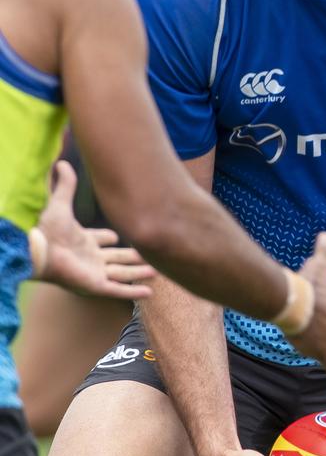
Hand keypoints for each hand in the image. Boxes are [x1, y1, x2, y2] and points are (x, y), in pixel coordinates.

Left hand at [35, 161, 153, 298]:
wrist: (41, 250)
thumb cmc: (48, 230)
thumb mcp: (61, 204)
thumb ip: (66, 185)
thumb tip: (62, 163)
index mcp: (82, 241)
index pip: (100, 240)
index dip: (108, 238)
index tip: (116, 236)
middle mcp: (90, 258)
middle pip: (116, 258)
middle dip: (131, 257)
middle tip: (149, 254)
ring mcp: (94, 273)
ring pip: (122, 274)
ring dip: (137, 273)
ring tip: (155, 272)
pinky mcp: (95, 285)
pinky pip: (118, 290)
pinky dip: (133, 292)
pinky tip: (148, 293)